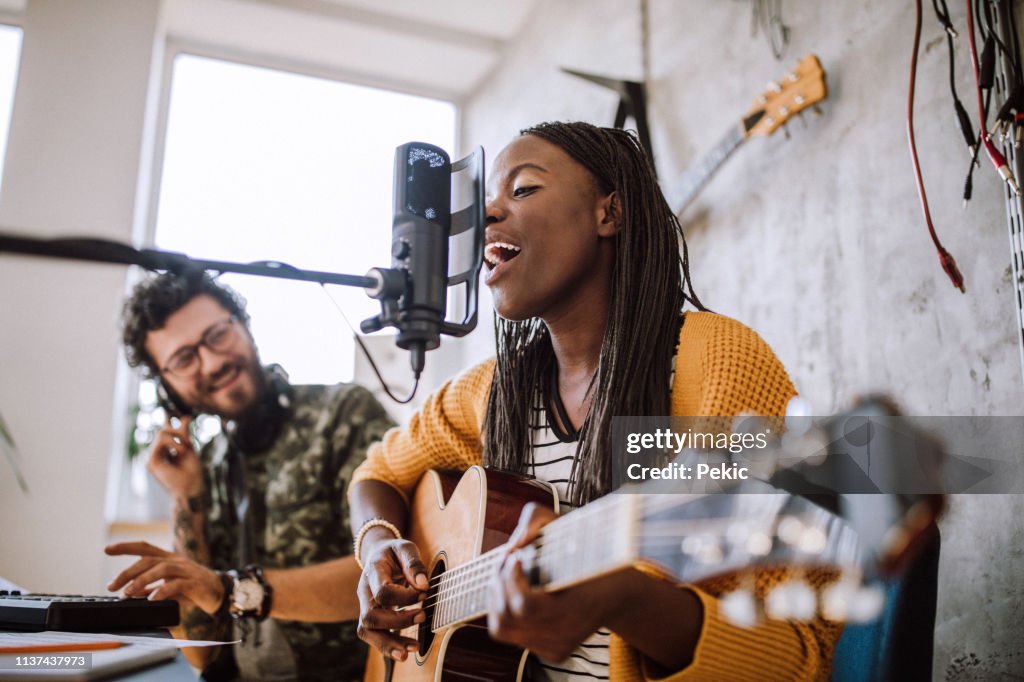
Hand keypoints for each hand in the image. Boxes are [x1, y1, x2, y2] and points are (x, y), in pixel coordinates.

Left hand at [105, 541, 224, 614]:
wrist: (220, 594)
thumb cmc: (192, 590)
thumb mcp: (168, 588)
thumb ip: (150, 588)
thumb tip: (128, 594)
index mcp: (169, 559)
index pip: (145, 547)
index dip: (126, 547)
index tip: (106, 550)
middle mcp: (176, 561)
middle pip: (149, 559)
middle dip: (127, 572)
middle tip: (112, 586)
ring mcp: (187, 570)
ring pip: (161, 568)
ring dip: (141, 580)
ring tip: (127, 593)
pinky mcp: (195, 583)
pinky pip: (176, 584)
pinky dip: (162, 591)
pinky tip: (152, 599)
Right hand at [147, 416, 202, 499]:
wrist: (192, 487)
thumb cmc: (193, 471)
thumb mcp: (189, 447)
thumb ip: (184, 433)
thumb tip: (185, 415)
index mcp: (167, 451)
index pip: (165, 432)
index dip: (167, 419)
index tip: (172, 408)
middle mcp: (158, 453)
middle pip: (163, 430)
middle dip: (178, 431)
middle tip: (188, 441)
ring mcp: (153, 457)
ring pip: (161, 433)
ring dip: (177, 437)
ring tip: (185, 448)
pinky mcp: (151, 462)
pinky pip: (160, 442)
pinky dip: (173, 443)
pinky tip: (180, 451)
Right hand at [355, 535, 428, 661]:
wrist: (377, 555)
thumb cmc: (394, 553)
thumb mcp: (405, 548)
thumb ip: (414, 563)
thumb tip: (423, 585)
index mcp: (372, 571)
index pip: (383, 591)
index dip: (405, 597)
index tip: (423, 594)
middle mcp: (364, 591)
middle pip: (370, 616)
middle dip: (397, 622)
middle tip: (422, 616)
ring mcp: (364, 605)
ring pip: (367, 631)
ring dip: (389, 644)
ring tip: (412, 649)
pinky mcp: (370, 616)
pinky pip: (372, 636)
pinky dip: (388, 646)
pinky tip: (405, 652)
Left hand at [487, 503, 635, 661]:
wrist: (618, 593)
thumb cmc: (593, 556)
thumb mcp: (568, 526)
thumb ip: (535, 519)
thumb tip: (512, 544)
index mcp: (575, 608)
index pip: (524, 604)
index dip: (511, 579)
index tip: (515, 556)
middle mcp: (563, 635)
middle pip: (506, 618)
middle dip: (499, 584)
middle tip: (506, 562)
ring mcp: (555, 647)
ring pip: (502, 629)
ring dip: (497, 598)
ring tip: (505, 576)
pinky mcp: (550, 652)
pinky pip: (512, 635)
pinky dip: (507, 611)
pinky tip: (517, 593)